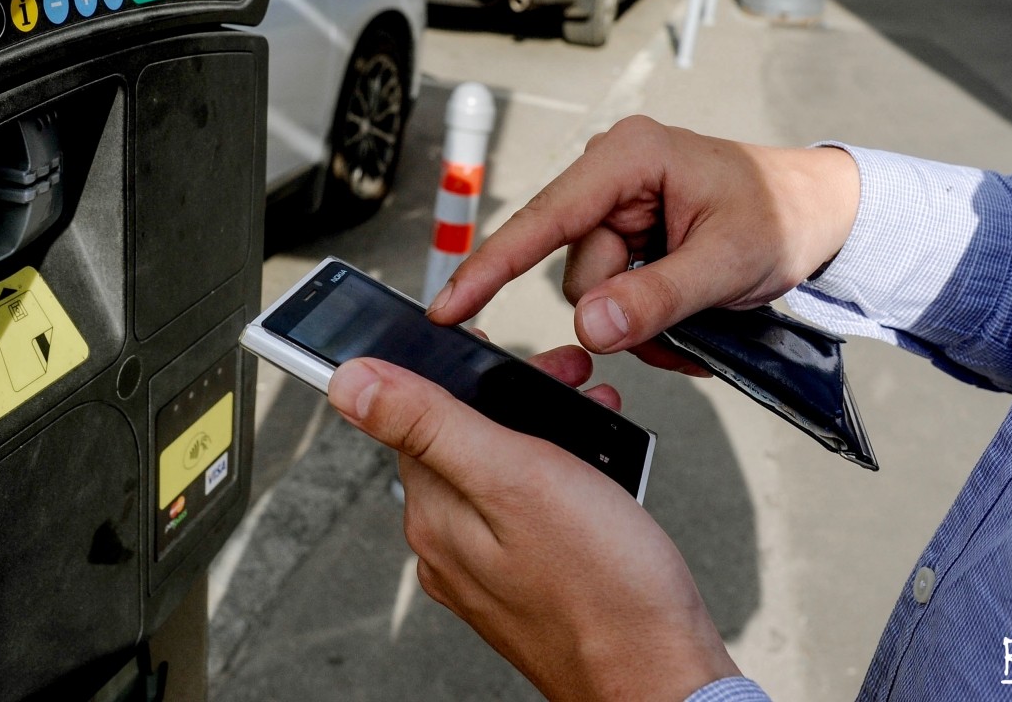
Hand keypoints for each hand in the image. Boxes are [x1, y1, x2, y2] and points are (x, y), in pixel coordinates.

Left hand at [328, 350, 739, 700]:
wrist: (663, 676)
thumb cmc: (604, 588)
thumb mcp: (514, 477)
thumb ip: (430, 423)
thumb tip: (349, 382)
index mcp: (435, 514)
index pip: (413, 413)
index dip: (457, 366)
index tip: (494, 343)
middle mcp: (451, 545)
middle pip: (462, 438)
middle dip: (514, 396)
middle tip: (566, 377)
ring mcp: (489, 569)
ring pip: (502, 470)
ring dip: (546, 432)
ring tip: (592, 419)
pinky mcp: (529, 583)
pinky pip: (531, 509)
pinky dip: (565, 476)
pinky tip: (599, 474)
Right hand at [428, 116, 859, 355]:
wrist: (822, 211)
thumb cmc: (783, 215)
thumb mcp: (728, 263)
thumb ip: (657, 298)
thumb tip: (590, 328)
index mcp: (628, 157)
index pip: (543, 219)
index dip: (491, 268)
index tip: (447, 308)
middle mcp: (611, 174)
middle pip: (576, 272)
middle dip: (627, 307)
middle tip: (693, 308)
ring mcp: (618, 206)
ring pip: (595, 292)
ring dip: (644, 318)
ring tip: (703, 308)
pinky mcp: (628, 234)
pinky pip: (616, 294)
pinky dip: (650, 315)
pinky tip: (691, 307)